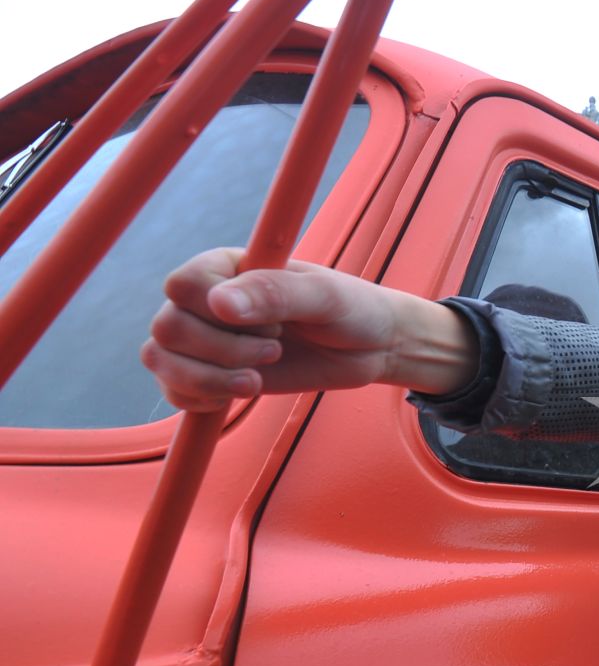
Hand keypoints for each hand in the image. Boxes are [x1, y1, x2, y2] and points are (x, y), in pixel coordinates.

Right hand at [143, 248, 476, 411]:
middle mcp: (206, 299)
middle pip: (168, 328)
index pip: (181, 287)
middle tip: (275, 351)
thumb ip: (275, 293)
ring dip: (208, 379)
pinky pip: (172, 389)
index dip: (219, 315)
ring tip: (256, 381)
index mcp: (226, 266)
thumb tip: (219, 304)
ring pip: (160, 359)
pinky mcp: (211, 372)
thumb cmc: (351, 309)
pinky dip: (197, 399)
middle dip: (223, 352)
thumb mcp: (324, 296)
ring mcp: (205, 337)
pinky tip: (237, 393)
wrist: (370, 346)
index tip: (274, 324)